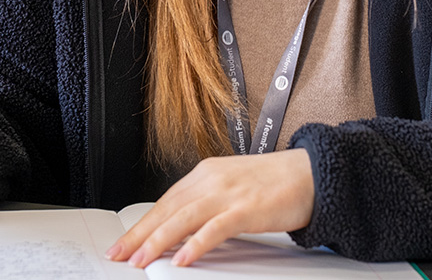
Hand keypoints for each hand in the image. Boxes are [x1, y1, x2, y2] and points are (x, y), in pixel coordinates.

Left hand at [108, 148, 314, 267]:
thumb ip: (207, 202)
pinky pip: (215, 228)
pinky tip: (182, 258)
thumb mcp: (232, 186)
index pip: (165, 201)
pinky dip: (196, 243)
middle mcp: (212, 179)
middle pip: (167, 209)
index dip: (142, 223)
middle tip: (119, 254)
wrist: (312, 172)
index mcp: (206, 173)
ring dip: (158, 241)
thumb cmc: (276, 182)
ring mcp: (229, 193)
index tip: (124, 242)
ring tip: (140, 260)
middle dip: (140, 234)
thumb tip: (180, 228)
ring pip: (184, 218)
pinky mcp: (248, 208)